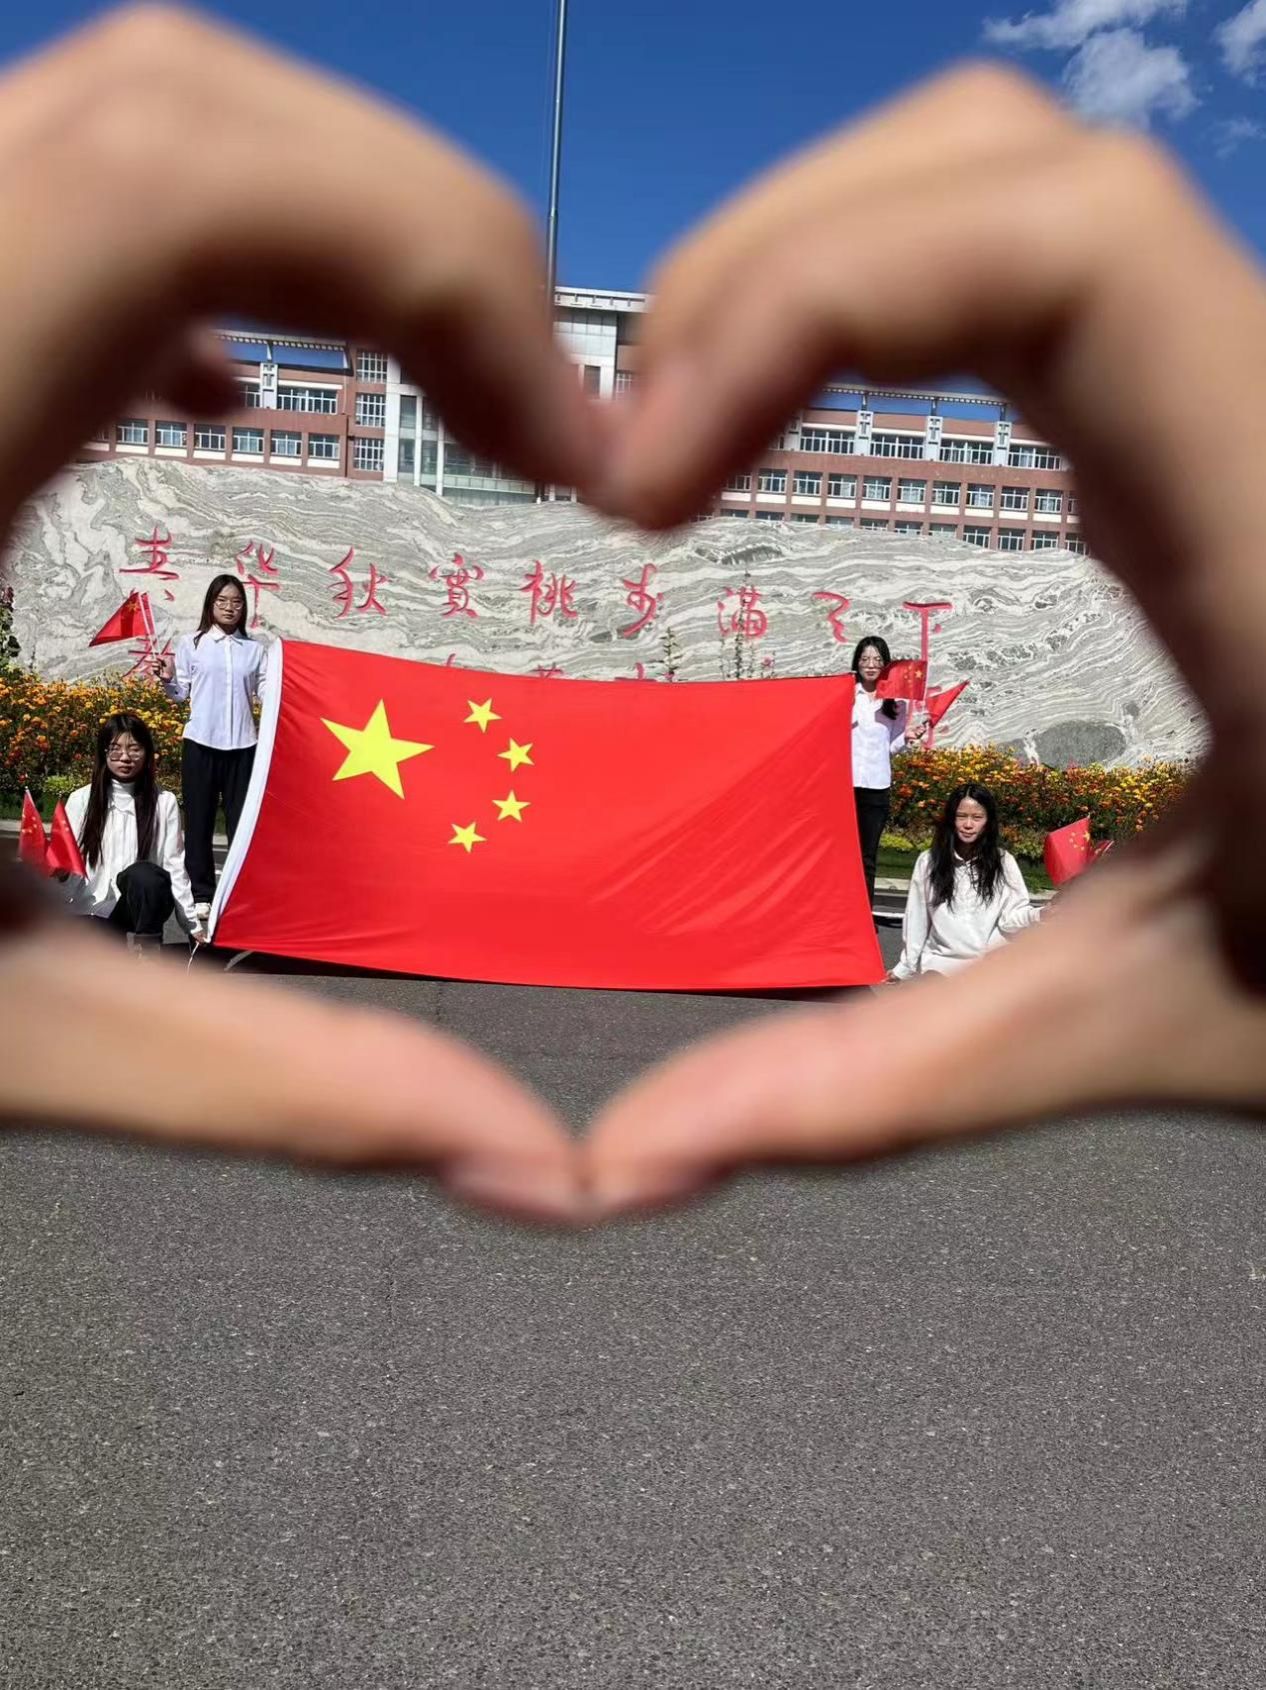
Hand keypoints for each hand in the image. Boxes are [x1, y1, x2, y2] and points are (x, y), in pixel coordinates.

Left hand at [0, 4, 595, 1222]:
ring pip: (122, 111)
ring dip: (325, 224)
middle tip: (527, 426)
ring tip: (439, 389)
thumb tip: (525, 1161)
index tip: (551, 452)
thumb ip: (273, 1084)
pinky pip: (41, 182)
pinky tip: (224, 381)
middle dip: (418, 235)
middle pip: (186, 105)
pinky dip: (200, 249)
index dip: (433, 265)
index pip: (195, 184)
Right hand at [581, 67, 1265, 1214]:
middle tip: (641, 457)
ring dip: (817, 258)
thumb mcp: (1152, 1024)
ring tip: (688, 427)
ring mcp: (1236, 396)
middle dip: (774, 265)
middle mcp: (1263, 415)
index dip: (814, 294)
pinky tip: (794, 412)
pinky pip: (1034, 263)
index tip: (650, 483)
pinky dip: (878, 293)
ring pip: (1017, 176)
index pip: (1063, 244)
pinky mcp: (1202, 418)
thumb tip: (617, 1169)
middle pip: (1005, 159)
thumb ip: (876, 1088)